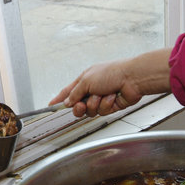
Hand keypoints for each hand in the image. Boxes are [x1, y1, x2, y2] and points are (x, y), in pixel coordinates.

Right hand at [49, 49, 171, 117]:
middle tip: (81, 105)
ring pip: (90, 111)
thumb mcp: (86, 80)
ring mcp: (102, 98)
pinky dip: (106, 104)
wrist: (132, 79)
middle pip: (78, 105)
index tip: (52, 106)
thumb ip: (75, 93)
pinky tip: (112, 97)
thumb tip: (68, 101)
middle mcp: (92, 89)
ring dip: (95, 104)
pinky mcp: (111, 106)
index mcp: (85, 80)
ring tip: (102, 95)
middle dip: (79, 107)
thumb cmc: (112, 73)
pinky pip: (102, 111)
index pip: (68, 91)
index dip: (60, 99)